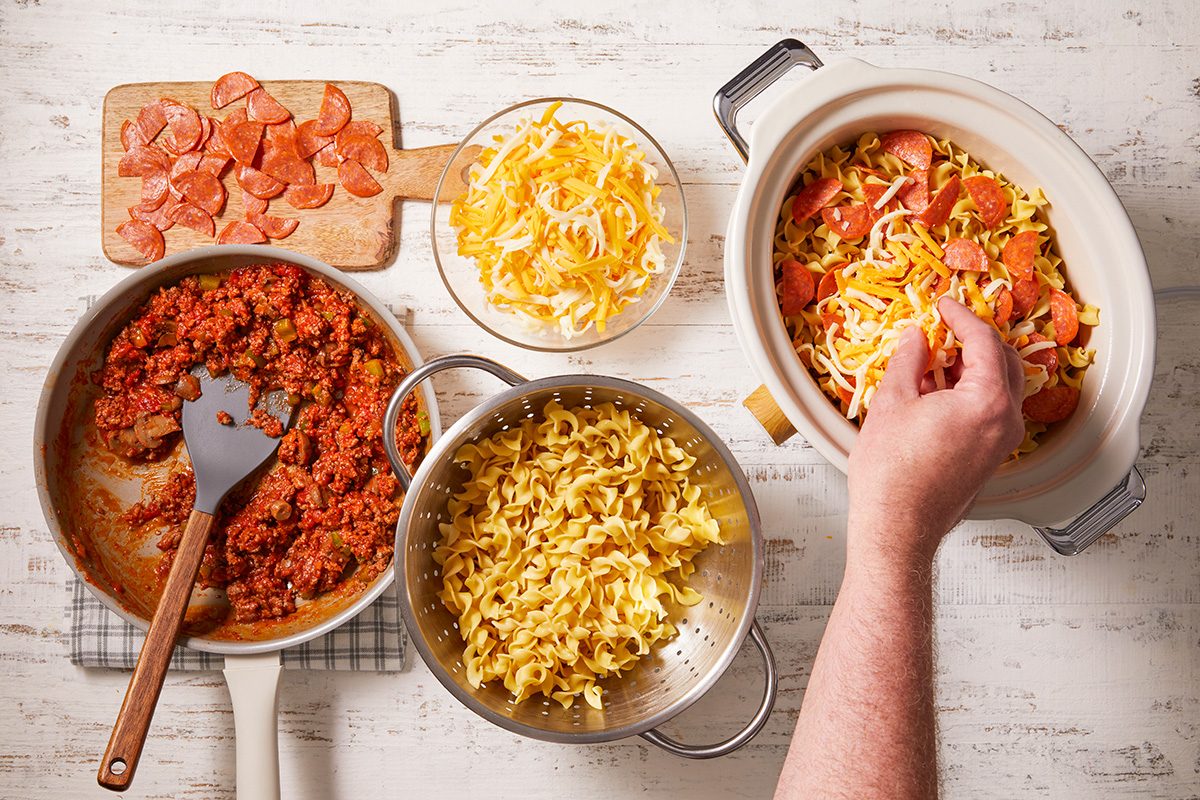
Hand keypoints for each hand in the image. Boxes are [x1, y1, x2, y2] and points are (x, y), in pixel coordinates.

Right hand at [847, 298, 1025, 561]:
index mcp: (987, 402)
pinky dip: (972, 391)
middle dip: (974, 339)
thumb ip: (909, 360)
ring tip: (935, 358)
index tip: (943, 306)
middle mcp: (1005, 422)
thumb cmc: (892, 477)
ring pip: (1000, 386)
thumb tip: (916, 339)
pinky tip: (938, 390)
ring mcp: (1001, 443)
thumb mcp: (892, 402)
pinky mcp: (990, 458)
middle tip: (944, 327)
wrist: (896, 528)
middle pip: (1004, 361)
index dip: (961, 317)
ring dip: (973, 365)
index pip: (984, 341)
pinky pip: (991, 410)